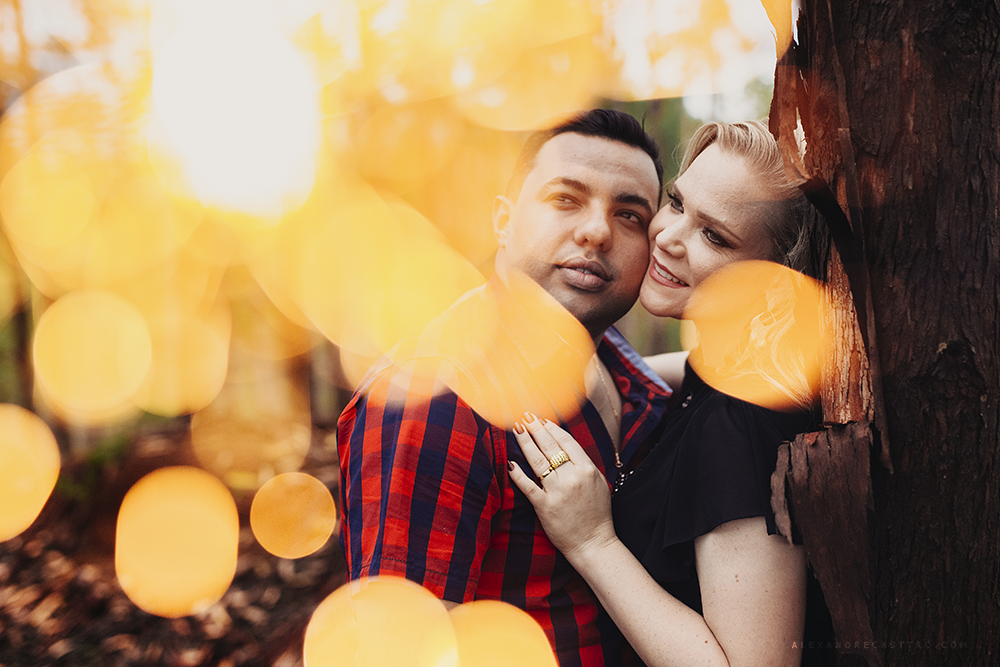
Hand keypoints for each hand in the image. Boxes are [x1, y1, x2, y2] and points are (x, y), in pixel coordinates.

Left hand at [507, 416, 616, 561]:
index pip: (566, 442)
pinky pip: (528, 487)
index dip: (552, 428)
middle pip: (550, 447)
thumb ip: (583, 464)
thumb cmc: (597, 513)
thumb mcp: (598, 482)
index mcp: (587, 469)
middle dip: (536, 429)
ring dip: (526, 443)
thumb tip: (565, 445)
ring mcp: (557, 492)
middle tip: (525, 416)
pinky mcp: (544, 507)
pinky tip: (511, 463)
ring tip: (517, 429)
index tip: (541, 419)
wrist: (593, 543)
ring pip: (538, 462)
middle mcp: (572, 478)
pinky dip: (518, 475)